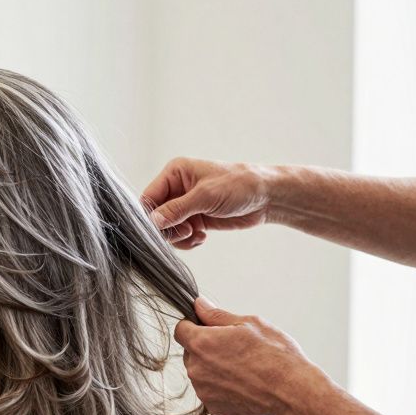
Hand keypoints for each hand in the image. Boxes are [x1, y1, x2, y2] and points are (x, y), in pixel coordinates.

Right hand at [141, 158, 273, 248]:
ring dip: (179, 237)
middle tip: (187, 231)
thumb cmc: (239, 185)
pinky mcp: (196, 219)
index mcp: (175, 173)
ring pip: (168, 228)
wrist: (266, 197)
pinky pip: (181, 235)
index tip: (160, 229)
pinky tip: (202, 237)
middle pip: (156, 216)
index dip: (150, 215)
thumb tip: (153, 222)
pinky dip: (188, 241)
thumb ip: (176, 209)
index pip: (149, 197)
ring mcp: (186, 205)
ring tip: (197, 234)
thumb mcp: (205, 196)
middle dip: (169, 228)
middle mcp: (177, 188)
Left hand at [174, 296, 335, 414]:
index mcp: (202, 343)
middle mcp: (196, 369)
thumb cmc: (276, 356)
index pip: (181, 330)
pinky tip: (245, 384)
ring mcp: (203, 391)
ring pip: (201, 373)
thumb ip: (217, 315)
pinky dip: (222, 387)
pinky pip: (211, 391)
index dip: (195, 326)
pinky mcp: (213, 407)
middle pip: (191, 352)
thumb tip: (199, 305)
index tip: (210, 328)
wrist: (294, 394)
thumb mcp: (250, 324)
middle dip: (206, 348)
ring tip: (244, 368)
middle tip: (236, 349)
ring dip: (214, 368)